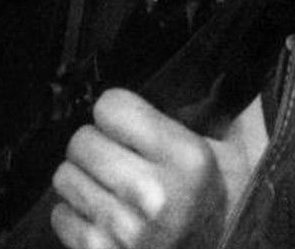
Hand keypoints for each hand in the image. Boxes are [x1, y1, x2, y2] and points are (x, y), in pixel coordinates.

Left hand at [49, 89, 265, 248]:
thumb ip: (216, 106)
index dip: (117, 114)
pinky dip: (76, 215)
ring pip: (65, 176)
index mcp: (187, 158)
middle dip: (97, 147)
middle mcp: (152, 193)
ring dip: (83, 180)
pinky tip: (103, 218)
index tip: (127, 125)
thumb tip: (218, 66)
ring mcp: (124, 229)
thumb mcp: (234, 153)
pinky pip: (60, 216)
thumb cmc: (222, 205)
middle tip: (117, 159)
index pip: (111, 106)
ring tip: (110, 190)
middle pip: (81, 141)